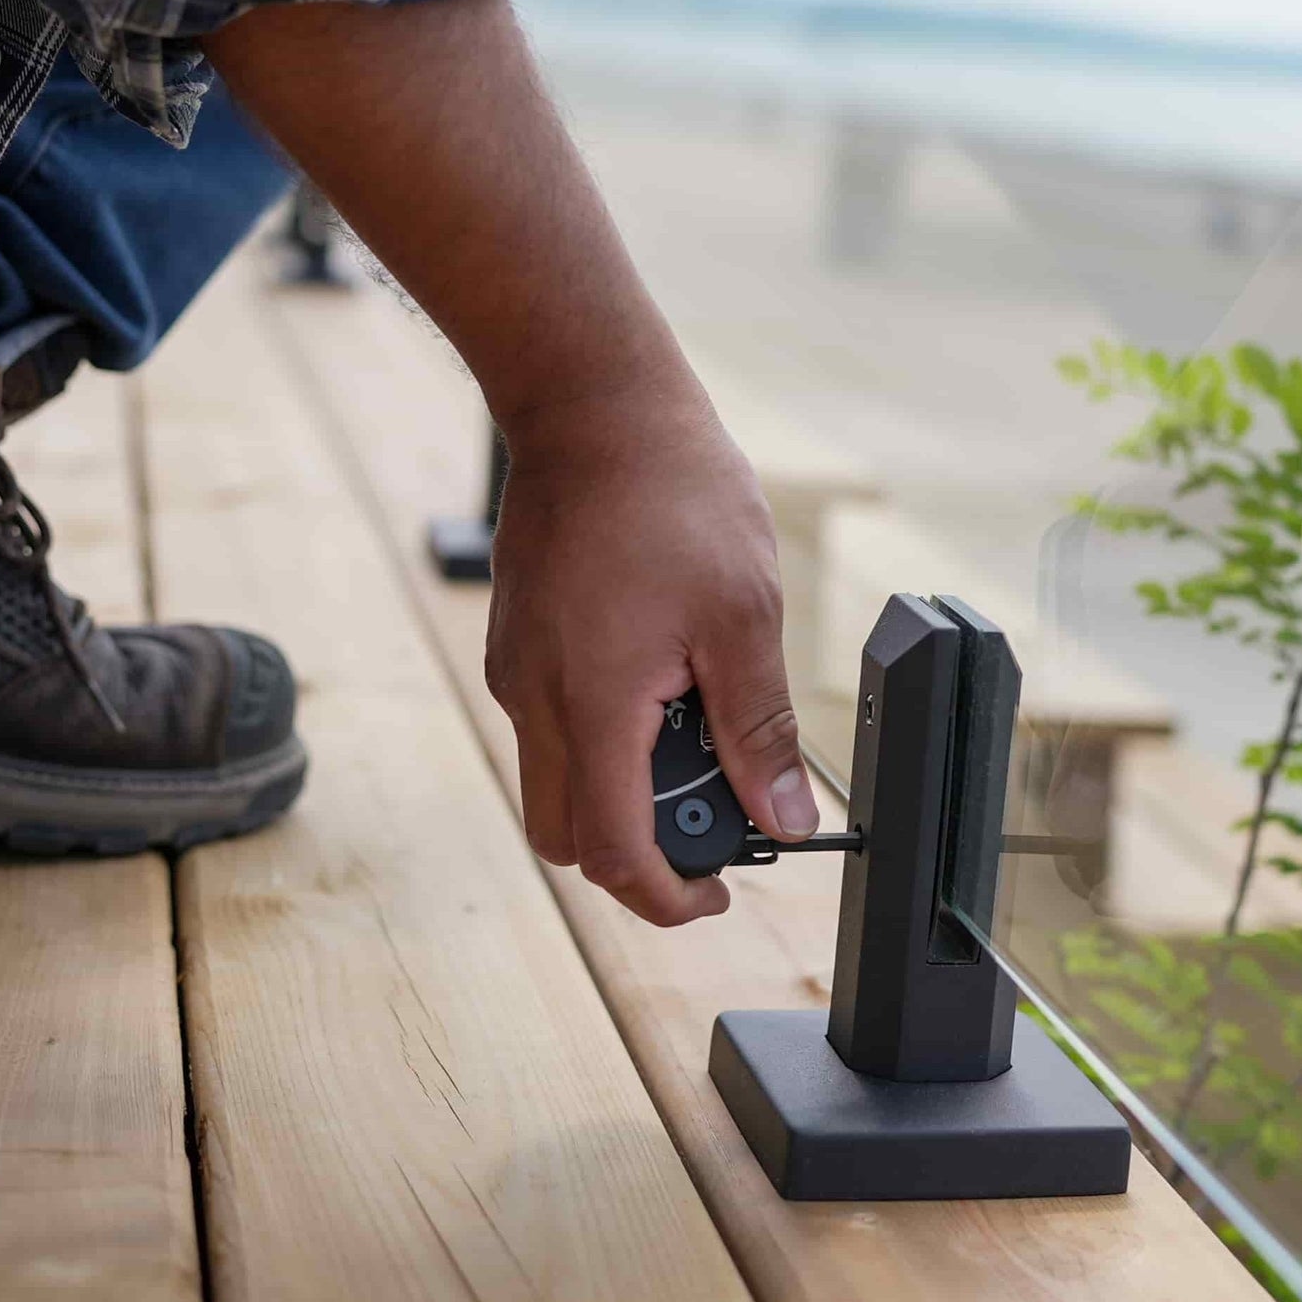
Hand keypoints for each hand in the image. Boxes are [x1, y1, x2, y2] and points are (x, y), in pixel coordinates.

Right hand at [484, 377, 818, 925]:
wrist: (594, 404)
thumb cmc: (672, 492)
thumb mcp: (743, 617)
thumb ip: (758, 729)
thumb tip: (786, 817)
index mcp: (592, 706)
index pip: (615, 853)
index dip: (669, 896)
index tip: (720, 892)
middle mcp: (533, 698)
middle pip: (569, 834)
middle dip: (640, 850)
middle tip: (715, 813)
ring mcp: (516, 668)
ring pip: (557, 780)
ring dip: (624, 786)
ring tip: (700, 721)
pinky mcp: (518, 639)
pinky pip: (552, 724)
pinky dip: (605, 736)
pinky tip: (664, 678)